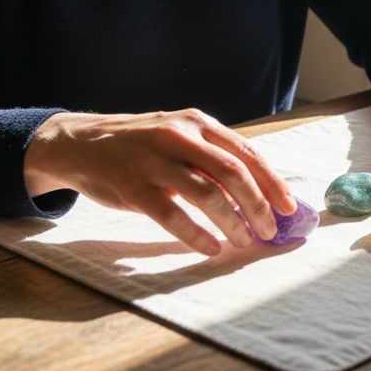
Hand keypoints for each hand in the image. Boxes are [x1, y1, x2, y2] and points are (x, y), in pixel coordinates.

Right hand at [23, 109, 295, 256]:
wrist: (80, 143)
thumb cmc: (140, 144)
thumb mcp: (178, 135)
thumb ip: (211, 156)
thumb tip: (256, 191)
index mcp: (197, 122)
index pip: (246, 153)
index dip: (271, 182)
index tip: (289, 207)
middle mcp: (179, 137)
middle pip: (233, 173)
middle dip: (258, 205)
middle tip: (270, 229)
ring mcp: (155, 161)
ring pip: (207, 194)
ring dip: (232, 222)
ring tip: (244, 240)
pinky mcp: (134, 188)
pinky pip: (173, 216)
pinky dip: (197, 235)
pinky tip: (212, 247)